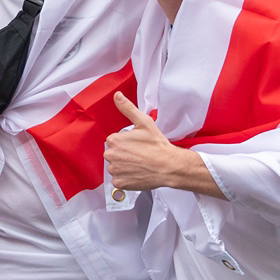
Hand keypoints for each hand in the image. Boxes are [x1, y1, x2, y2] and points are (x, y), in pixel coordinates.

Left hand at [104, 92, 224, 197]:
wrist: (169, 166)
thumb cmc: (157, 145)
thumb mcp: (144, 122)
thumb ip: (127, 108)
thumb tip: (117, 95)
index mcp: (113, 140)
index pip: (115, 141)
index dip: (127, 143)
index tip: (137, 145)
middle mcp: (110, 155)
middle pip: (114, 154)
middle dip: (124, 154)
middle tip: (139, 155)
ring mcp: (114, 170)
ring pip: (116, 167)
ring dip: (124, 167)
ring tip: (139, 164)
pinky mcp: (119, 183)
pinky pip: (118, 180)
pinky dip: (126, 178)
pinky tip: (137, 173)